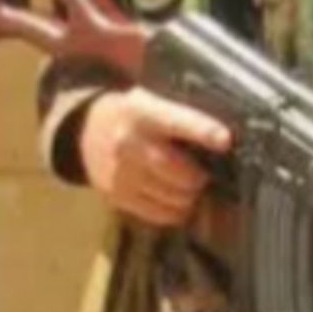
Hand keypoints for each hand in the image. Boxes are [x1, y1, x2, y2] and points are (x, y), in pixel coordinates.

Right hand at [79, 86, 231, 226]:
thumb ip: (182, 110)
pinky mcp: (115, 197)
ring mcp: (120, 174)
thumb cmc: (135, 113)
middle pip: (177, 171)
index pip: (176, 121)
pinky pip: (155, 213)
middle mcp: (128, 143)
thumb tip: (225, 128)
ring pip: (170, 197)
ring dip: (189, 196)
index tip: (225, 140)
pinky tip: (178, 201)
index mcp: (143, 111)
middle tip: (206, 173)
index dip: (202, 130)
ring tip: (192, 187)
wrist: (87, 131)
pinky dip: (174, 211)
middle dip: (199, 176)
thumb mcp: (153, 98)